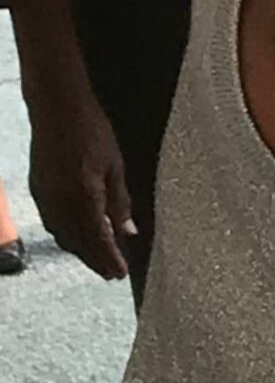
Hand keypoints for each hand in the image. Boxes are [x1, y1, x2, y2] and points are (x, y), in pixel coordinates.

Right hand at [18, 69, 133, 280]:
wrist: (56, 108)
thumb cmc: (93, 132)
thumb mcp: (116, 166)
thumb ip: (120, 202)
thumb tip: (129, 232)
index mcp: (84, 196)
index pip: (98, 238)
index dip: (109, 258)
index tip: (120, 274)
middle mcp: (60, 201)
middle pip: (77, 242)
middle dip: (94, 259)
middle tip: (111, 273)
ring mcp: (45, 196)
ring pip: (61, 234)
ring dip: (79, 249)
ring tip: (97, 258)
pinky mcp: (37, 188)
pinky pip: (51, 221)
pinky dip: (65, 233)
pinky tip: (76, 236)